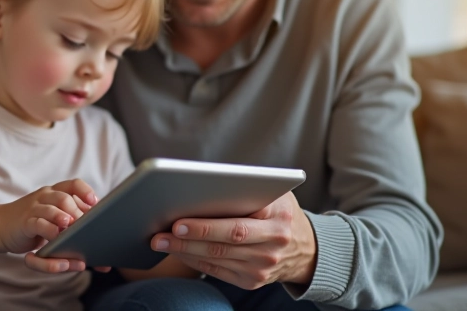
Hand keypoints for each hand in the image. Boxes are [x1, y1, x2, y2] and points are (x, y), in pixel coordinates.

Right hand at [0, 179, 97, 272]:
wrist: (1, 225)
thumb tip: (105, 263)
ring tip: (70, 226)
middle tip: (87, 228)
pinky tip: (55, 238)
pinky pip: (38, 224)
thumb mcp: (55, 222)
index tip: (96, 203)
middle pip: (64, 198)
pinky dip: (48, 231)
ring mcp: (34, 208)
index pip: (74, 184)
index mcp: (56, 193)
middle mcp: (45, 197)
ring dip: (63, 218)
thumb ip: (76, 233)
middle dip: (77, 213)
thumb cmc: (35, 225)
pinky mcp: (25, 222)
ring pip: (51, 209)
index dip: (86, 192)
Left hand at [150, 192, 317, 288]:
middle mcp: (273, 245)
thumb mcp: (275, 194)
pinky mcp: (253, 281)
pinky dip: (194, 262)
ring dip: (184, 252)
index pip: (238, 223)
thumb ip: (248, 188)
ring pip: (217, 259)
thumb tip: (202, 185)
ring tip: (160, 241)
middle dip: (188, 240)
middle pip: (223, 243)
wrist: (306, 249)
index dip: (205, 225)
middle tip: (161, 234)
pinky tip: (178, 252)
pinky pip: (217, 271)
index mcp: (278, 217)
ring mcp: (263, 267)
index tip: (179, 220)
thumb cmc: (280, 212)